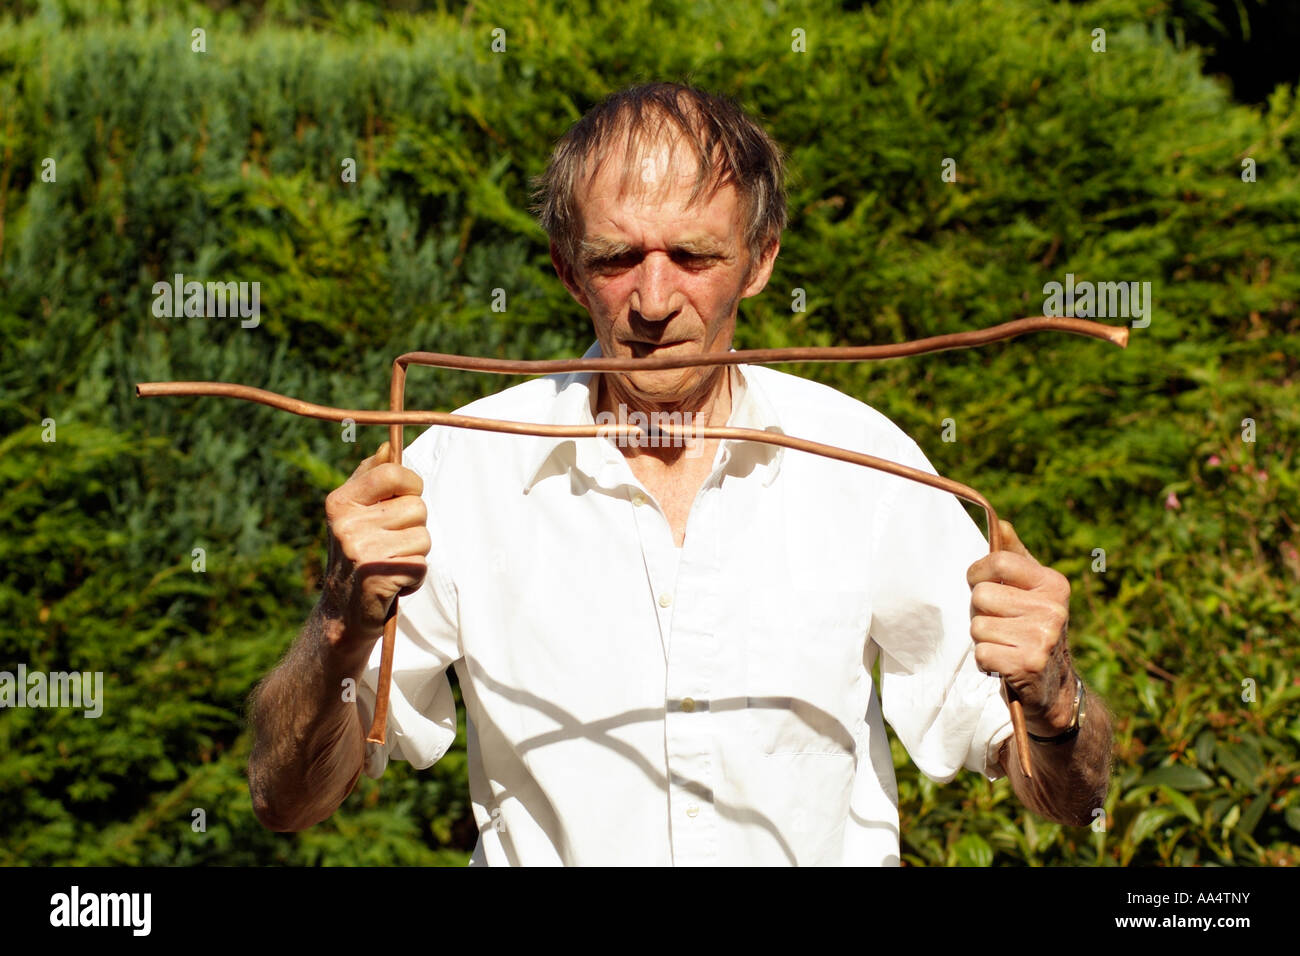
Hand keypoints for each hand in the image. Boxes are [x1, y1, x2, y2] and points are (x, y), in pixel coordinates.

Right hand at [320, 441, 430, 649]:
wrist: (342, 612)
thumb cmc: (357, 555)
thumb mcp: (354, 514)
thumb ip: (370, 479)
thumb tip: (386, 446)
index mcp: (340, 502)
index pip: (392, 472)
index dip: (411, 484)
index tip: (406, 497)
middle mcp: (347, 524)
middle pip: (416, 507)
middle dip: (413, 527)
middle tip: (390, 545)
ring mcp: (361, 551)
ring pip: (423, 537)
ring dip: (415, 554)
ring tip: (391, 564)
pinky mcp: (377, 577)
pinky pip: (421, 565)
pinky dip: (414, 577)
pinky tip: (393, 584)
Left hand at [966, 520, 1075, 735]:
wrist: (1052, 688)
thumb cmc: (1031, 630)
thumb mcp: (1031, 591)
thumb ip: (1015, 558)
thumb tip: (1000, 523)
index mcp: (1053, 584)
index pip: (998, 562)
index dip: (978, 574)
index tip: (982, 585)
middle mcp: (1053, 609)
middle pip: (981, 596)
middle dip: (981, 613)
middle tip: (1001, 625)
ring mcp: (1043, 638)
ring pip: (978, 626)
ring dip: (983, 639)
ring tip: (1005, 644)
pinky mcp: (1027, 665)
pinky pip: (981, 653)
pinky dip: (985, 661)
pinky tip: (1004, 664)